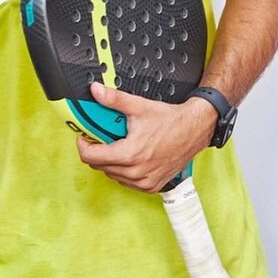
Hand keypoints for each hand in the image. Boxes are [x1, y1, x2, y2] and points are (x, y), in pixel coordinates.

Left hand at [75, 82, 217, 192]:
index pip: (91, 157)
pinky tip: (129, 157)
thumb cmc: (170, 120)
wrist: (195, 130)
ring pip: (112, 175)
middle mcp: (136, 172)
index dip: (83, 145)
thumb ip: (114, 99)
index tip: (85, 136)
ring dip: (109, 162)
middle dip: (96, 151)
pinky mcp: (152, 186)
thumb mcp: (139, 106)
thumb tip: (95, 90)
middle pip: (99, 166)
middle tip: (102, 137)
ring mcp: (145, 182)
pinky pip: (127, 182)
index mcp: (130, 155)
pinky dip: (122, 171)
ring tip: (117, 145)